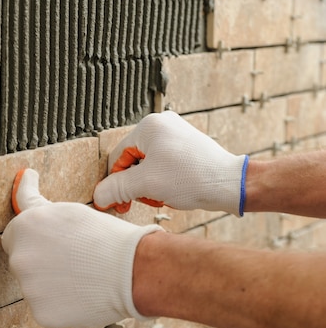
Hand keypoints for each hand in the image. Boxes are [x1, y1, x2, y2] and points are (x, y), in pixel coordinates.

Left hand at [1, 169, 161, 327]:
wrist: (134, 269)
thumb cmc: (104, 236)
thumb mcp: (66, 210)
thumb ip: (35, 200)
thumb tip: (25, 176)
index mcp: (23, 228)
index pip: (13, 238)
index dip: (35, 242)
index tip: (54, 245)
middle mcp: (19, 258)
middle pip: (22, 264)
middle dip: (41, 264)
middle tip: (73, 262)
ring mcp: (29, 289)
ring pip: (35, 290)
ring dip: (51, 287)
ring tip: (82, 280)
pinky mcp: (42, 314)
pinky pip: (46, 312)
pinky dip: (61, 308)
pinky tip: (82, 296)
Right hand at [93, 111, 248, 215]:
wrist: (230, 184)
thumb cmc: (192, 178)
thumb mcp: (146, 184)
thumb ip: (116, 188)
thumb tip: (97, 196)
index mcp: (149, 126)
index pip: (117, 157)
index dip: (115, 182)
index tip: (117, 203)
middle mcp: (162, 124)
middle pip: (131, 161)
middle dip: (135, 185)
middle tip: (140, 201)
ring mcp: (175, 134)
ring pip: (146, 165)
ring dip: (147, 186)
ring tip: (160, 197)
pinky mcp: (186, 147)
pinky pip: (161, 165)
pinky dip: (160, 182)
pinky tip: (170, 193)